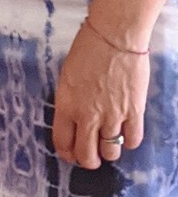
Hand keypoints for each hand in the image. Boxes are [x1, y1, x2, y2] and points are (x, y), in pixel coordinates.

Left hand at [52, 20, 148, 168]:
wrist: (114, 36)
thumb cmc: (87, 49)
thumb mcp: (67, 76)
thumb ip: (70, 102)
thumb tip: (75, 120)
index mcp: (66, 105)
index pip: (62, 142)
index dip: (67, 154)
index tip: (71, 155)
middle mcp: (88, 115)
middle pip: (87, 155)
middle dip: (88, 160)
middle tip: (91, 156)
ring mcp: (112, 116)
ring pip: (110, 152)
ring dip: (109, 151)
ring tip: (109, 143)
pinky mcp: (134, 112)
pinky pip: (132, 140)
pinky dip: (129, 141)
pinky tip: (126, 132)